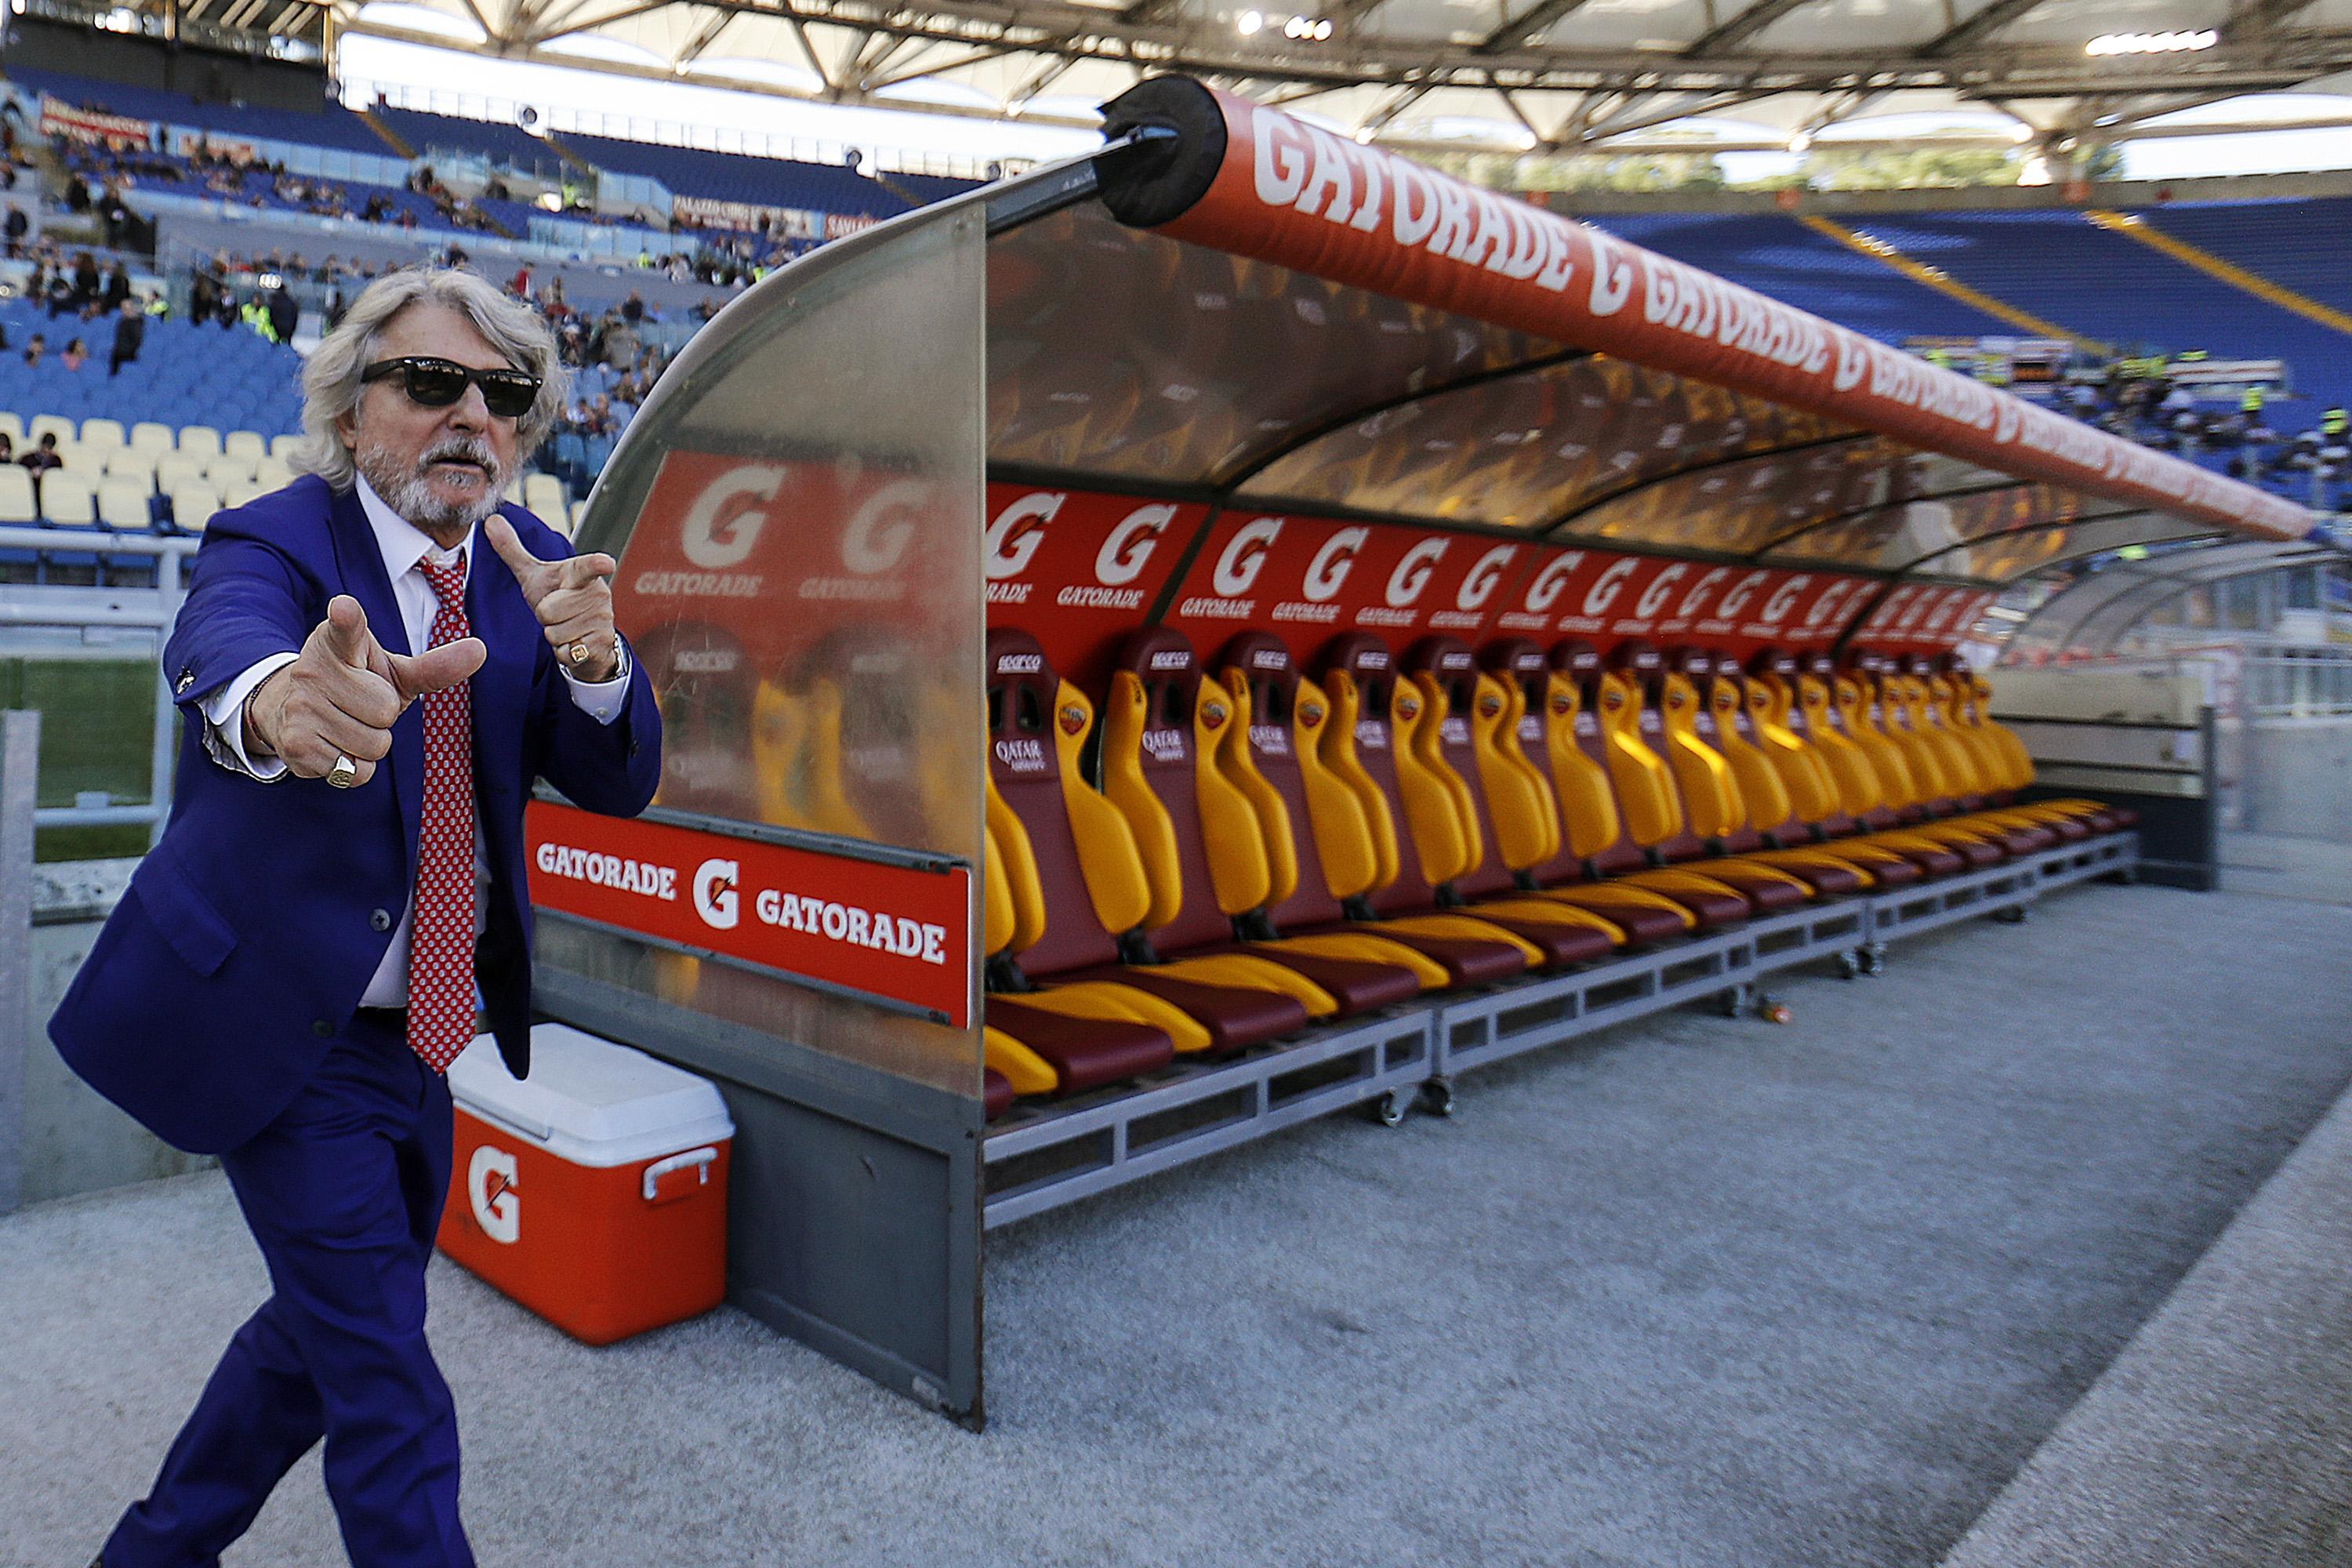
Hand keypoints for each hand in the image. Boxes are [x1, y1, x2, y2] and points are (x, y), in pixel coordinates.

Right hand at [247, 596, 485, 784]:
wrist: (291, 713)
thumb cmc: (355, 686)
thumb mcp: (393, 673)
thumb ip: (433, 666)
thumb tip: (481, 649)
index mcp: (338, 643)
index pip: (345, 629)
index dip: (347, 618)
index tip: (346, 608)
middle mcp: (313, 670)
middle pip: (385, 710)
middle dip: (383, 717)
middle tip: (360, 707)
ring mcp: (300, 707)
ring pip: (373, 744)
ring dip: (370, 744)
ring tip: (346, 726)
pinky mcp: (296, 744)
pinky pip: (355, 769)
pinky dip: (356, 767)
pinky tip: (334, 746)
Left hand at [486, 514, 620, 681]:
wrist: (587, 638)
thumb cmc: (559, 600)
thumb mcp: (534, 576)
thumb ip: (513, 550)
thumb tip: (490, 520)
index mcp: (581, 575)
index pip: (587, 568)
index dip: (597, 565)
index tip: (607, 563)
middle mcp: (597, 595)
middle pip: (548, 610)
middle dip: (544, 618)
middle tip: (557, 614)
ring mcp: (602, 619)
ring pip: (555, 633)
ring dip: (554, 635)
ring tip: (566, 629)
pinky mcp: (601, 643)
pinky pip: (566, 651)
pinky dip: (564, 652)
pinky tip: (575, 644)